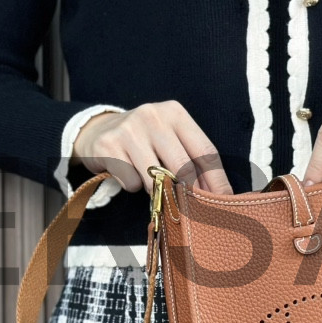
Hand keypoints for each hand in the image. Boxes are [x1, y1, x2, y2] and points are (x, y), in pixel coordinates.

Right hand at [71, 100, 232, 194]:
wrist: (97, 131)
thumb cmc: (143, 140)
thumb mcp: (169, 139)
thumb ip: (190, 159)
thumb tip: (215, 194)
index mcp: (175, 113)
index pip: (205, 150)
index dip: (217, 180)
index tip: (224, 201)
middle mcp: (153, 116)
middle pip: (183, 166)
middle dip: (190, 193)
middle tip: (193, 209)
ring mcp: (129, 130)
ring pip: (156, 178)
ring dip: (158, 191)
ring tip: (152, 183)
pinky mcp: (108, 146)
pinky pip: (132, 182)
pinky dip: (134, 185)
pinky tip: (128, 172)